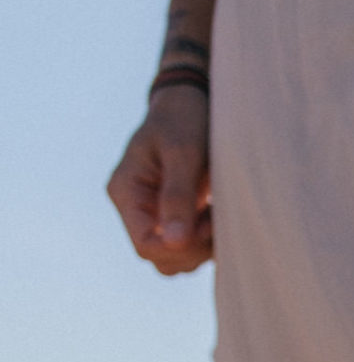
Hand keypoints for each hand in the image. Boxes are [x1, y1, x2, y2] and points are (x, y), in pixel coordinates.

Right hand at [106, 85, 213, 274]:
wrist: (193, 101)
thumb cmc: (185, 120)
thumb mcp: (183, 153)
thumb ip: (178, 196)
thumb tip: (174, 242)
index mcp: (127, 192)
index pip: (145, 245)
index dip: (178, 247)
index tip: (204, 223)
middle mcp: (136, 208)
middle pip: (161, 259)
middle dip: (194, 248)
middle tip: (214, 216)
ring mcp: (155, 215)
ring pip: (178, 259)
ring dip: (204, 247)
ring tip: (218, 212)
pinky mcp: (176, 217)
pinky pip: (192, 248)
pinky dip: (210, 241)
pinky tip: (219, 214)